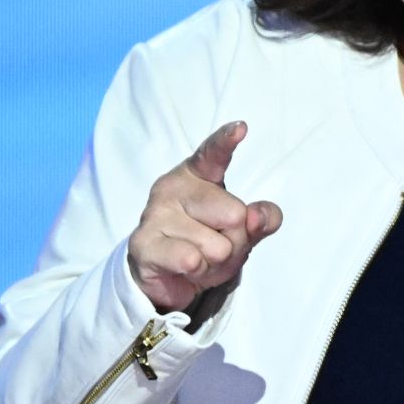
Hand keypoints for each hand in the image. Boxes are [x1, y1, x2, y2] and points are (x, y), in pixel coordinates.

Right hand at [127, 121, 282, 312]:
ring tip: (198, 258)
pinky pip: (191, 259)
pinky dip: (197, 271)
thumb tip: (257, 217)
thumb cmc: (208, 241)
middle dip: (236, 240)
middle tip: (216, 244)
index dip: (226, 141)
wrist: (167, 276)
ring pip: (217, 246)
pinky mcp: (143, 243)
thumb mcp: (241, 229)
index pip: (213, 154)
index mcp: (198, 174)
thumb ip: (260, 219)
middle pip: (235, 214)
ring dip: (215, 262)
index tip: (240, 127)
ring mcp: (155, 213)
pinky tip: (185, 267)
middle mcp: (173, 186)